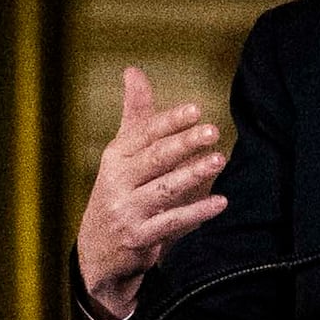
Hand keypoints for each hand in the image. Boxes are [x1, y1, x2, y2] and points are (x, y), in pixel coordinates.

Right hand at [74, 65, 226, 319]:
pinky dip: (197, 212)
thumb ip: (135, 114)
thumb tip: (133, 70)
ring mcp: (127, 210)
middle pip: (154, 158)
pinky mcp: (139, 237)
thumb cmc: (119, 190)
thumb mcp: (122, 153)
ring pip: (165, 189)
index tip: (195, 110)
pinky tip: (220, 201)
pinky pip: (172, 222)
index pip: (143, 134)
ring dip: (193, 174)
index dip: (169, 121)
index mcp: (115, 156)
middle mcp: (117, 181)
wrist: (98, 249)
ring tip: (219, 160)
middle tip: (212, 131)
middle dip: (183, 143)